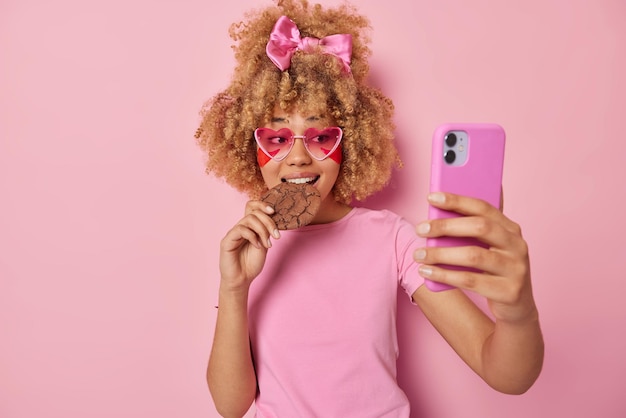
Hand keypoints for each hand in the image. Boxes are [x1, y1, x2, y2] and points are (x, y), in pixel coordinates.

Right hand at [219, 200, 279, 291]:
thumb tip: (274, 219)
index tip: (273, 212)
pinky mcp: (227, 241)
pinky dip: (253, 236)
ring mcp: (233, 233)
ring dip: (263, 230)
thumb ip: (266, 232)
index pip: (252, 206)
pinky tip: (258, 246)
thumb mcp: (264, 245)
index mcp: (248, 227)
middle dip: (269, 222)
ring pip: (248, 219)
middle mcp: (240, 228)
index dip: (262, 205)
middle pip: (254, 212)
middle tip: (276, 236)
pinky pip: (240, 230)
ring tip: (267, 244)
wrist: (241, 280)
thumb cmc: (251, 264)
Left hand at [414, 192, 536, 322]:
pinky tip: (427, 272)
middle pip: (480, 227)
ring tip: (419, 254)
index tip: (431, 197)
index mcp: (511, 228)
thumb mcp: (489, 247)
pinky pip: (470, 281)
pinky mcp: (509, 291)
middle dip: (446, 226)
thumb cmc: (494, 270)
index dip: (457, 200)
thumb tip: (439, 209)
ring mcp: (515, 269)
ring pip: (473, 256)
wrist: (516, 307)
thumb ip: (471, 231)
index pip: (483, 207)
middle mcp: (517, 245)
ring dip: (440, 254)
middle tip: (420, 229)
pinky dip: (445, 275)